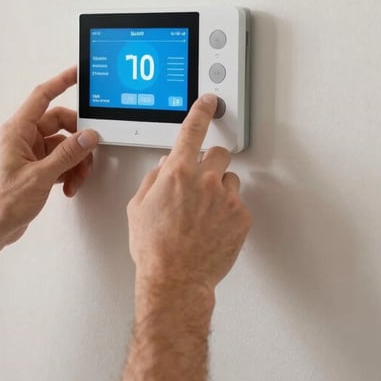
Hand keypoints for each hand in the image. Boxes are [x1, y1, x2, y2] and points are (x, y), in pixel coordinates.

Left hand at [0, 66, 98, 244]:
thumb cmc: (0, 202)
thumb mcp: (41, 176)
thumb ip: (67, 154)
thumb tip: (88, 136)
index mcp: (17, 131)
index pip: (42, 96)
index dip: (61, 82)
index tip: (77, 73)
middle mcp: (22, 139)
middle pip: (59, 124)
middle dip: (77, 138)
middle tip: (88, 151)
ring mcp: (28, 154)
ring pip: (62, 145)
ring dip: (74, 161)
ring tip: (76, 178)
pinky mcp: (34, 169)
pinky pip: (58, 161)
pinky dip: (68, 172)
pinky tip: (68, 186)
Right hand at [127, 94, 251, 290]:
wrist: (175, 278)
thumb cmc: (154, 247)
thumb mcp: (139, 207)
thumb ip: (154, 180)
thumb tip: (165, 168)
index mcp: (177, 173)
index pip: (192, 131)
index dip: (201, 111)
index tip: (209, 101)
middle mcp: (205, 181)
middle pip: (219, 153)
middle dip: (210, 162)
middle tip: (200, 180)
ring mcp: (226, 199)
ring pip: (230, 179)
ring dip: (219, 189)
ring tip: (203, 213)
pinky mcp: (241, 217)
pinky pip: (237, 204)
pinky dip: (226, 211)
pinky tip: (211, 227)